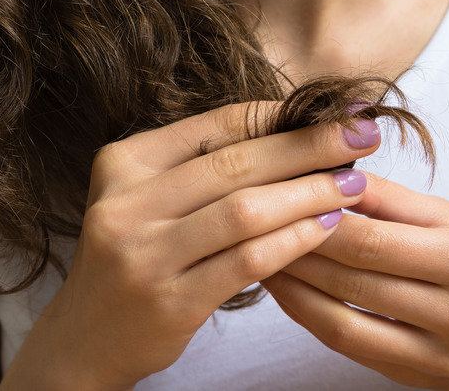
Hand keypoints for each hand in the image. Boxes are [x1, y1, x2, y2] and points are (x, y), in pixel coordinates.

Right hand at [0, 103, 381, 390]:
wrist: (85, 338)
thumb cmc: (133, 258)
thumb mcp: (147, 200)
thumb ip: (202, 168)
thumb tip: (294, 134)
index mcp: (123, 163)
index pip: (217, 125)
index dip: (283, 115)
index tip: (337, 109)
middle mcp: (126, 203)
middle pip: (236, 163)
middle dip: (309, 146)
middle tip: (363, 135)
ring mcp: (144, 253)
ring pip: (245, 210)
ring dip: (309, 193)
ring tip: (354, 184)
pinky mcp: (170, 300)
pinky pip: (247, 261)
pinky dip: (293, 240)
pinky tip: (327, 228)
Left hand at [262, 173, 448, 389]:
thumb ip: (392, 199)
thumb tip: (329, 173)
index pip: (371, 236)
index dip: (315, 215)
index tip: (275, 193)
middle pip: (350, 277)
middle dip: (292, 245)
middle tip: (250, 220)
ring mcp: (437, 356)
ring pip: (338, 318)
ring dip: (290, 283)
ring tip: (255, 252)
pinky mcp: (416, 378)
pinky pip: (346, 345)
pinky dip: (307, 314)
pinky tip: (285, 287)